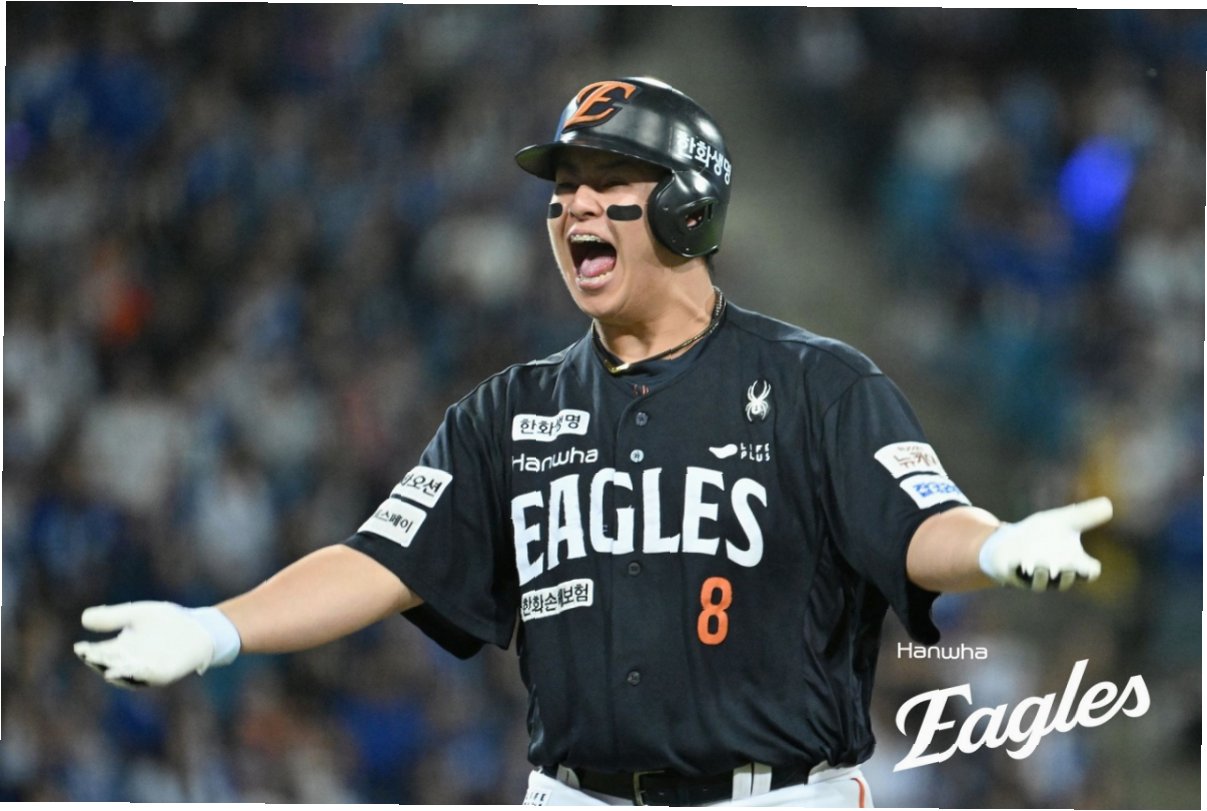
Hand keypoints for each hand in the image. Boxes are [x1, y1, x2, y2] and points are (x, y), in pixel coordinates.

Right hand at [74, 602, 239, 687]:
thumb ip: (113, 617)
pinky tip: (137, 667)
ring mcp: (146, 670)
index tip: (80, 647)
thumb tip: (84, 617)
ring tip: (108, 669)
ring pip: (127, 673)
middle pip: (110, 664)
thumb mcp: (138, 614)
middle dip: (101, 661)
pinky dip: (143, 673)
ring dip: (119, 671)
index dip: (89, 651)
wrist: (197, 628)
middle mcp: (129, 662)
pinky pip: (150, 676)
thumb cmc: (167, 621)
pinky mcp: (163, 674)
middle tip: (91, 656)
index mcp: (120, 648)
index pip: (99, 652)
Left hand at [978, 497, 1111, 590]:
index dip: (1090, 570)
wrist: (1006, 541)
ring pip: (1042, 583)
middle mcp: (1056, 575)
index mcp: (1072, 563)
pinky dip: (1022, 571)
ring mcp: (1035, 579)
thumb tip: (1109, 503)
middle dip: (1068, 573)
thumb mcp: (1063, 521)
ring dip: (1042, 574)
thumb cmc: (1040, 534)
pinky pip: (1019, 579)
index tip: (1089, 566)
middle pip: (1067, 579)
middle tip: (1068, 567)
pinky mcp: (1014, 577)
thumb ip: (1085, 515)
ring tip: (1042, 566)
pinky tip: (1022, 564)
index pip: (1089, 573)